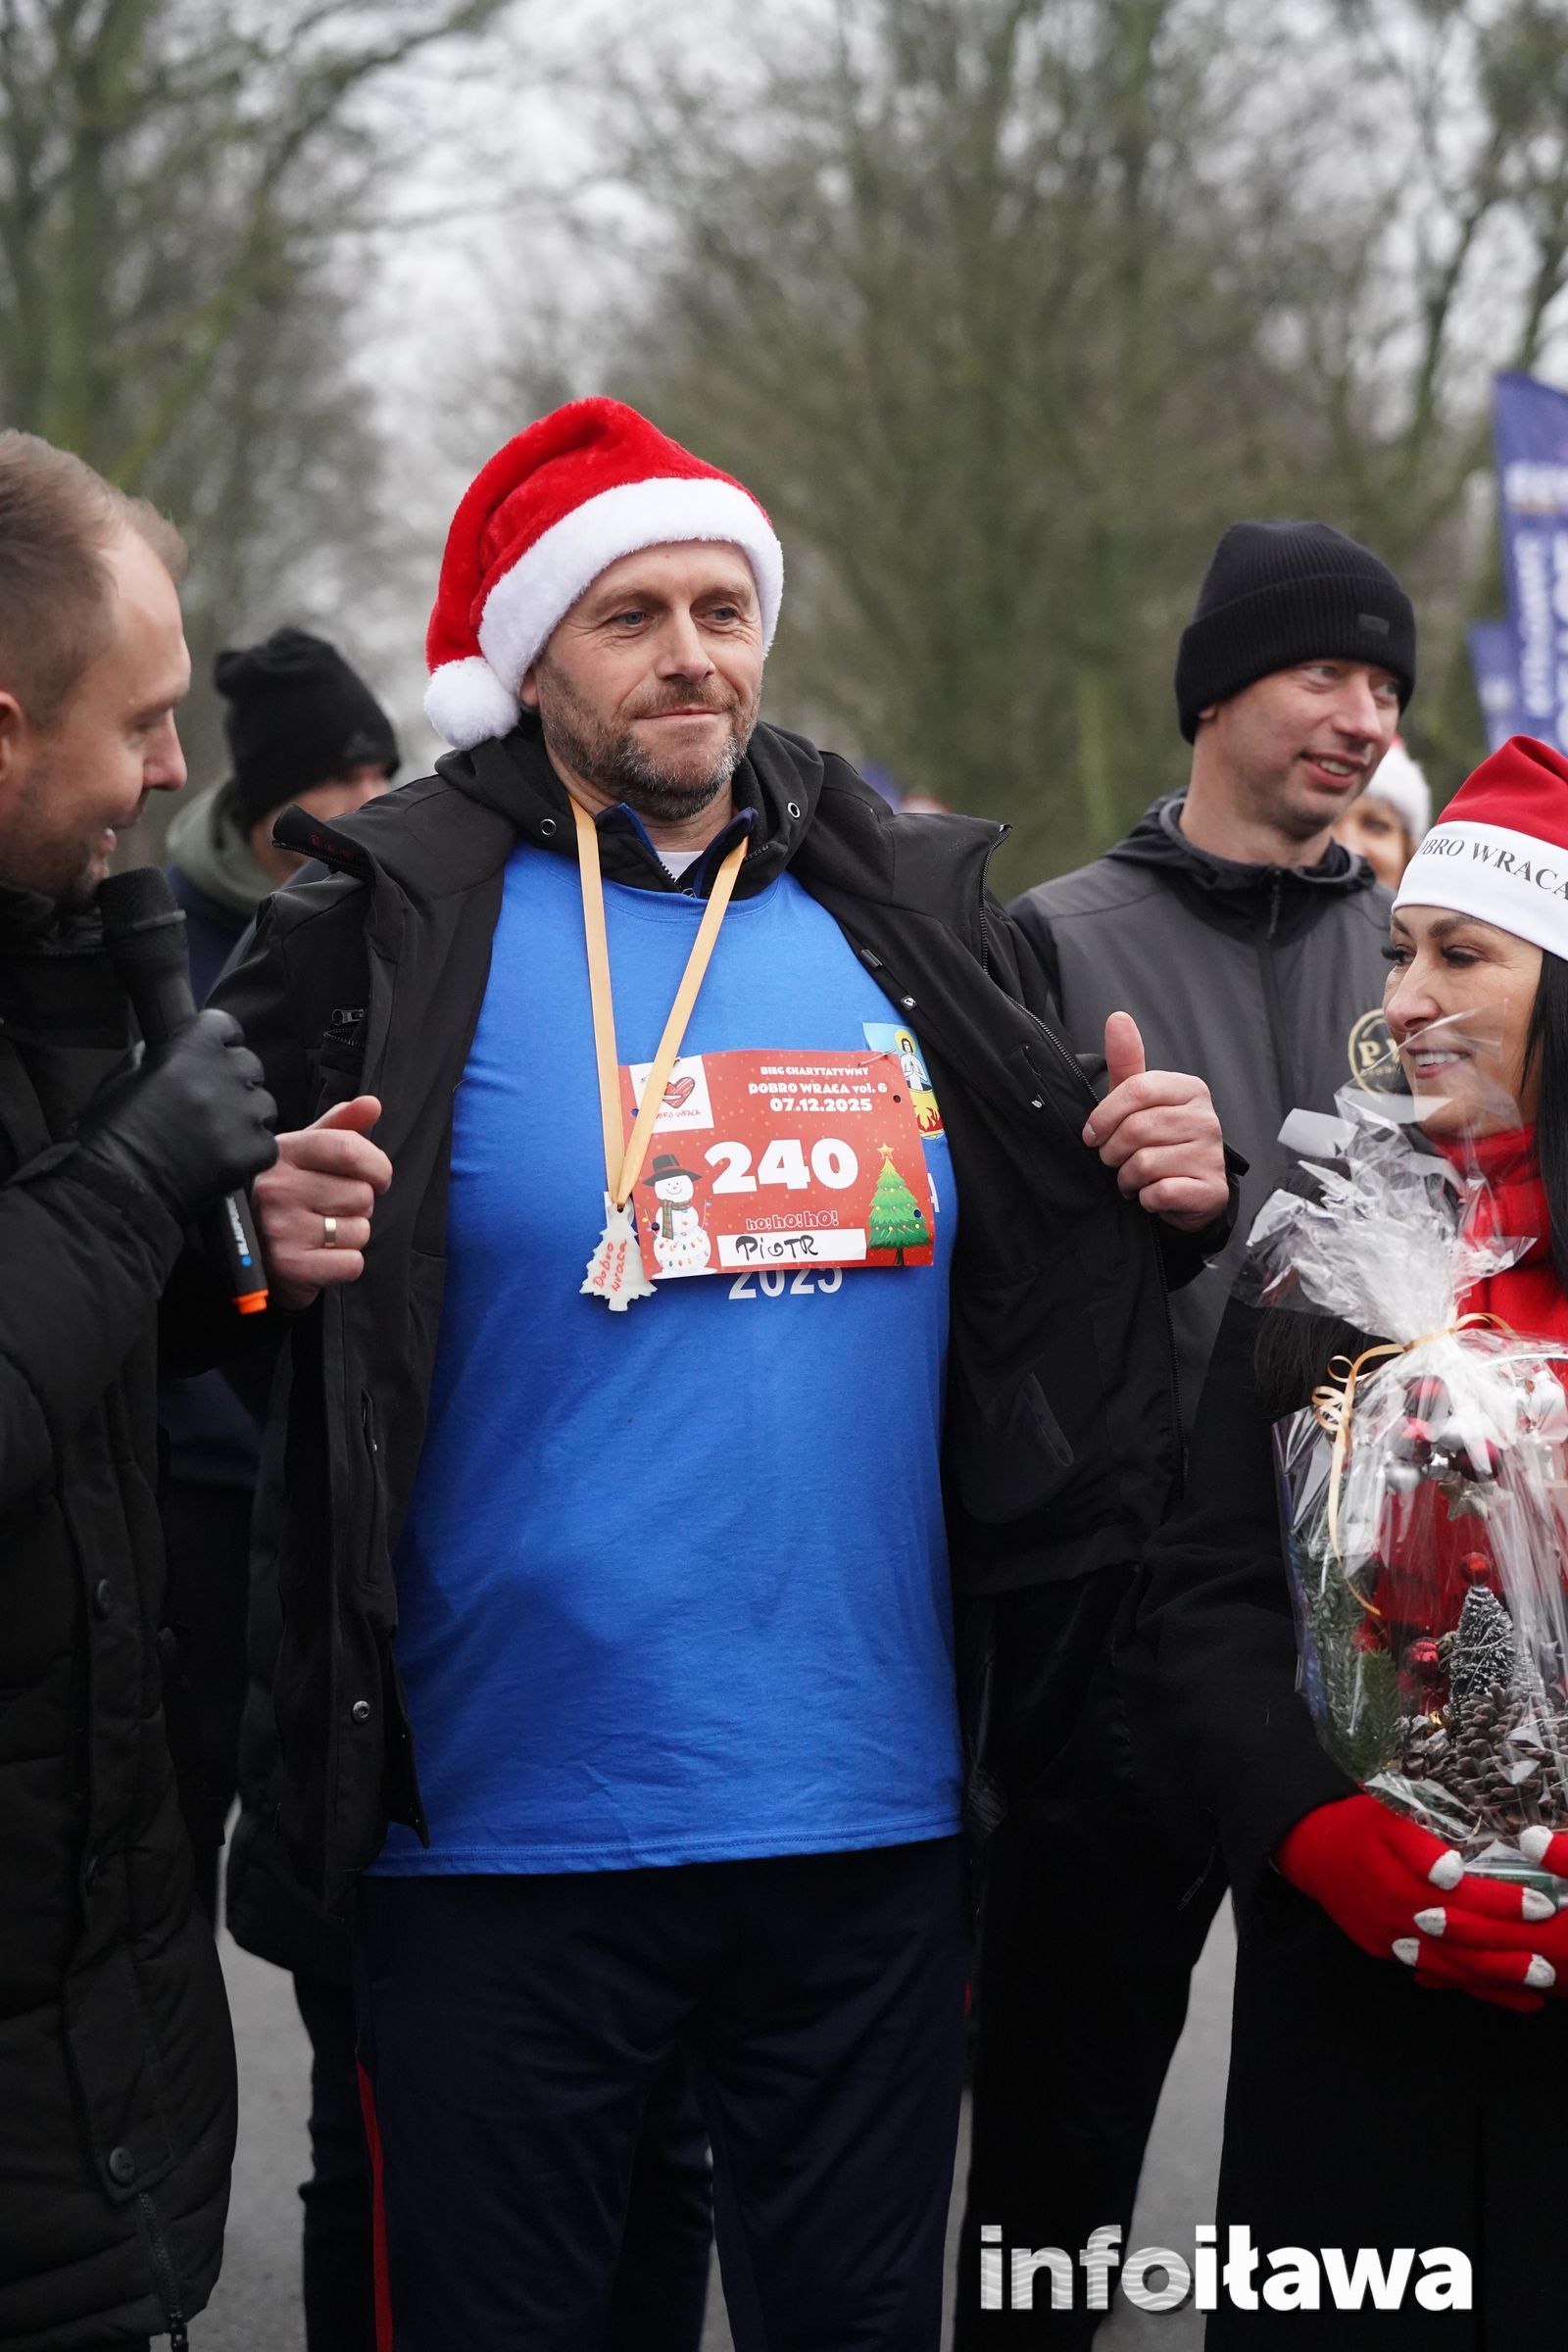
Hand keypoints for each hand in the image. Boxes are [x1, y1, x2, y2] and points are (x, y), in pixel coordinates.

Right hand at [77, 1008, 277, 1223]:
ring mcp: (242, 1113)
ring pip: (264, 1104)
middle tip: (213, 1104)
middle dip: (235, 1081)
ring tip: (219, 1136)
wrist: (118, 1189)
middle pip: (250, 1065)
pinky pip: (267, 1143)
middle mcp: (223, 1074)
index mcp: (189, 1049)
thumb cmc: (110, 1134)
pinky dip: (251, 1152)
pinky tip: (225, 1160)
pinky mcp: (253, 1150)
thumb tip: (159, 1050)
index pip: (224, 1025)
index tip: (214, 1054)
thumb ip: (147, 1059)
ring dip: (247, 1116)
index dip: (219, 1040)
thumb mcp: (119, 1081)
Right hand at [253, 1095, 391, 1312]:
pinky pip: (352, 1264)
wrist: (244, 1251)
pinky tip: (319, 1257)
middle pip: (362, 1195)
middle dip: (359, 1206)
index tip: (377, 1178)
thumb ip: (341, 1127)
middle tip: (330, 1211)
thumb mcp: (304, 1154)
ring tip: (321, 1234)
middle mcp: (277, 1188)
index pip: (349, 1149)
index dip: (377, 1166)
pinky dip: (344, 1264)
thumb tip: (372, 1103)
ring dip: (350, 1236)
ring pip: (360, 1230)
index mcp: (283, 1153)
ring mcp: (280, 1228)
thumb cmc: (285, 1196)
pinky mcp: (289, 1267)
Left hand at [1081, 1012, 1227, 1233]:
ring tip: (1133, 1177)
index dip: (1104, 1115)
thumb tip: (1118, 1017)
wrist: (1189, 1191)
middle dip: (1112, 1152)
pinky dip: (1145, 1198)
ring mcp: (1212, 1154)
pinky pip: (1160, 1193)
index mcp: (1190, 1089)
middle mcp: (1207, 1118)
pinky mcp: (1211, 1190)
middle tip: (1115, 1160)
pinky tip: (1152, 1193)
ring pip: (1144, 1164)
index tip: (1092, 1134)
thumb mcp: (1139, 1100)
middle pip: (1136, 1129)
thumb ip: (1127, 1061)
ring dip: (1126, 1177)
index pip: (1136, 1089)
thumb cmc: (1159, 1140)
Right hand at [1279, 1794, 1558, 2013]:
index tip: (1543, 1906)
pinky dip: (1469, 1986)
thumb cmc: (1355, 1825)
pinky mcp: (1387, 1953)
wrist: (1308, 1848)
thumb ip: (1418, 1845)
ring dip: (1495, 1981)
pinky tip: (1502, 1993)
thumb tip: (1452, 1873)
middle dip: (1508, 1956)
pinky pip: (1433, 1974)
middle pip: (1461, 1944)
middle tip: (1552, 1964)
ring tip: (1539, 1989)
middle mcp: (1398, 1920)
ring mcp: (1392, 1942)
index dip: (1503, 1905)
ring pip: (1450, 1969)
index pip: (1464, 1899)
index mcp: (1401, 1884)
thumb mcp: (1383, 1818)